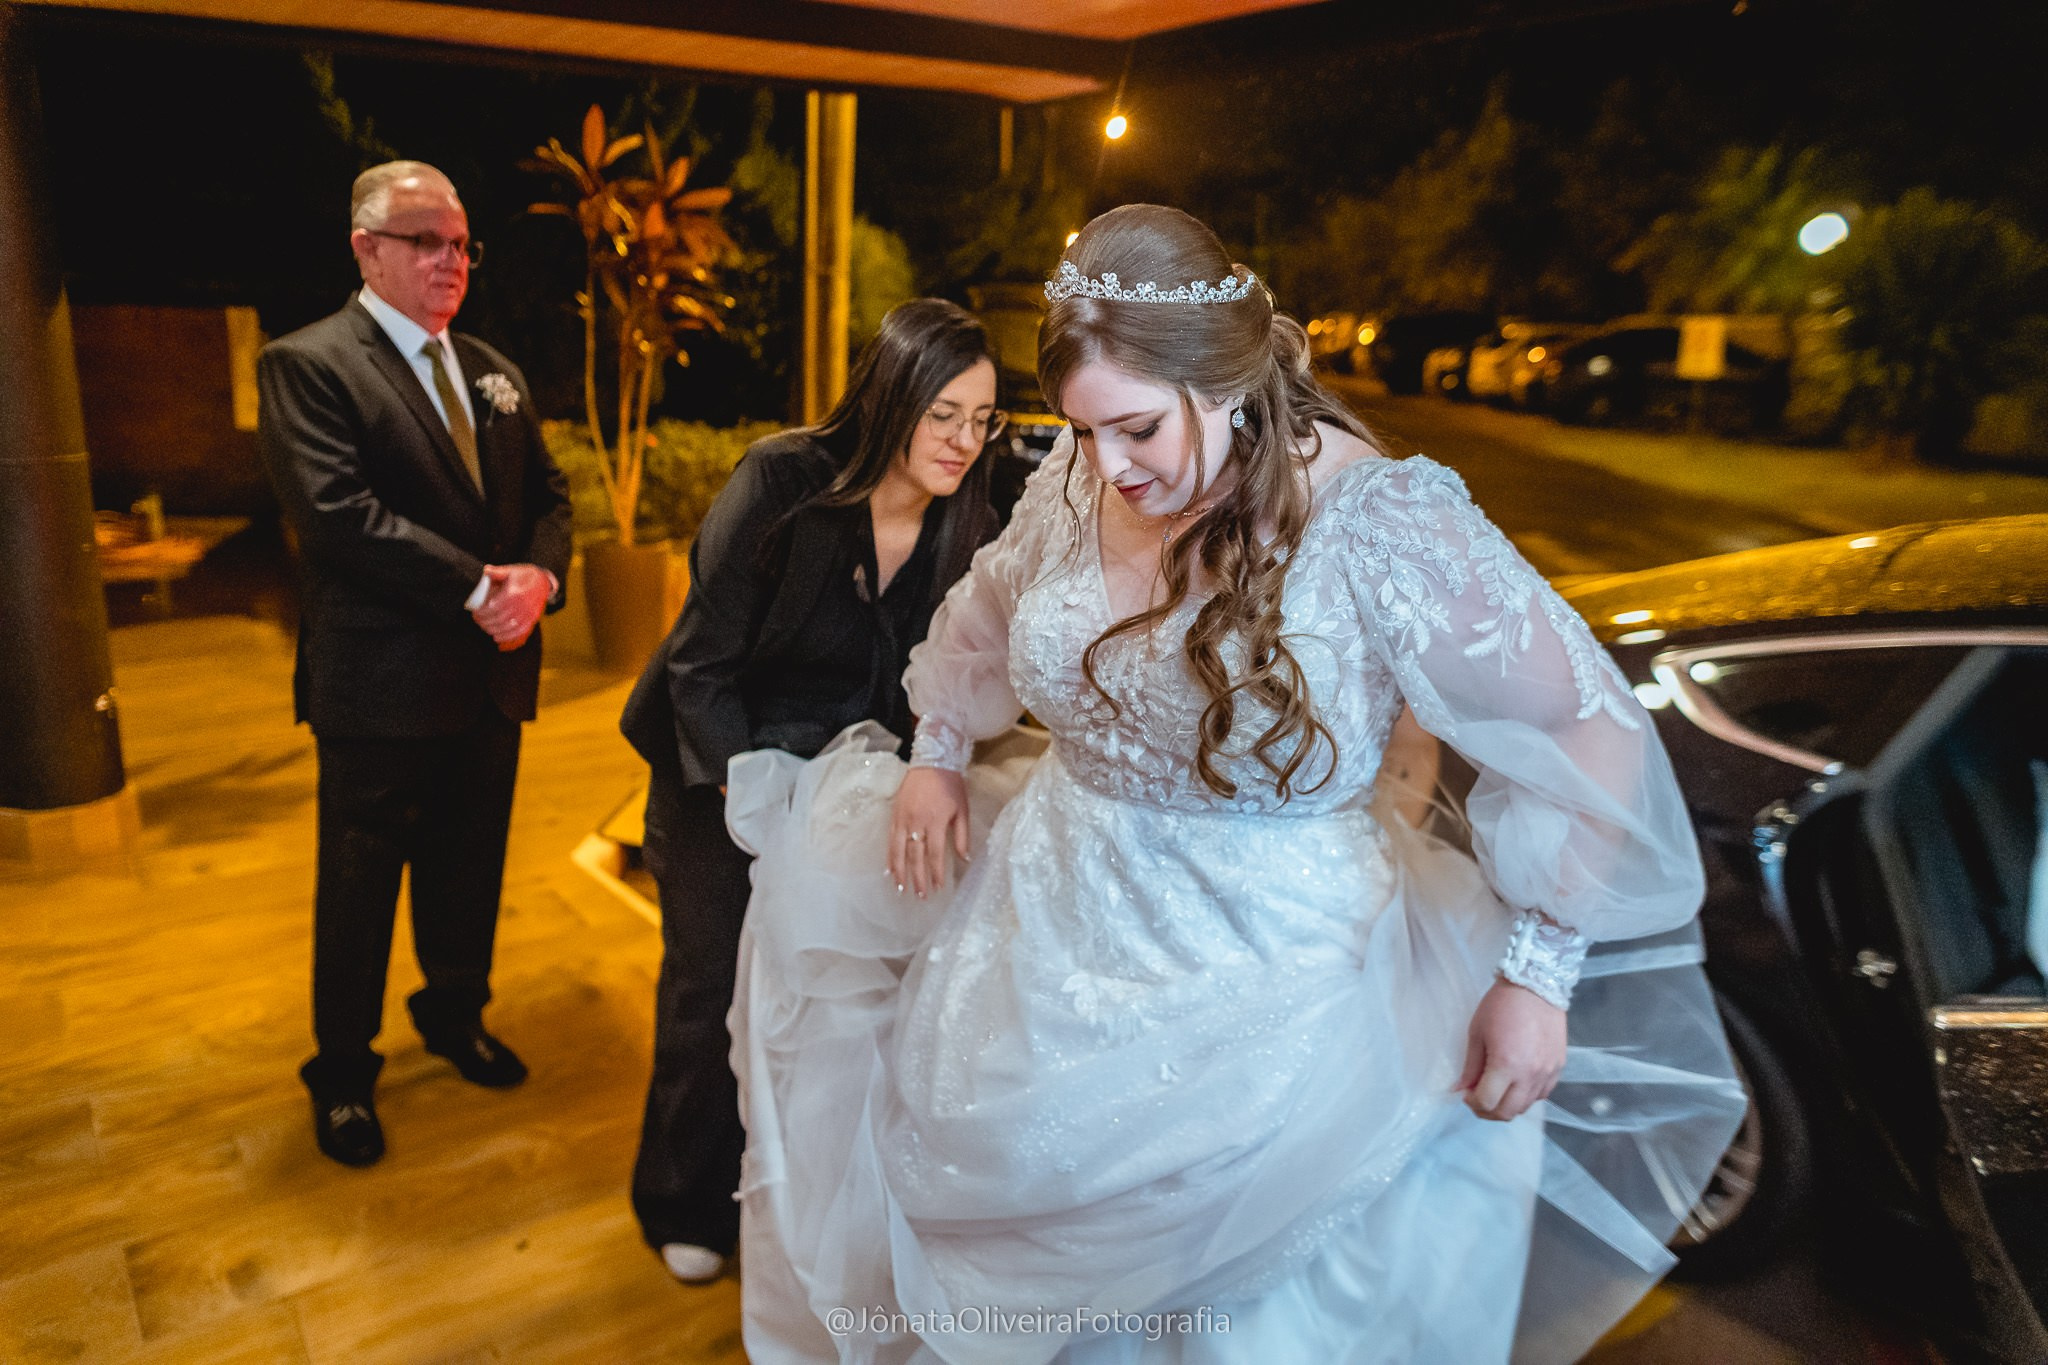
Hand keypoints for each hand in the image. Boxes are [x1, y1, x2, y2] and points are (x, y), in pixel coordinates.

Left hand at [473, 563, 549, 650]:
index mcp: (515, 593)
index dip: (483, 612)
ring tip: (485, 627)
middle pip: (499, 618)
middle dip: (485, 621)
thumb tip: (486, 570)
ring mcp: (529, 614)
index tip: (475, 612)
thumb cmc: (523, 576)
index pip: (494, 607)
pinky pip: (519, 632)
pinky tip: (497, 637)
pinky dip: (507, 637)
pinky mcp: (532, 620)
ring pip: (508, 627)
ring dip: (493, 630)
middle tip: (477, 620)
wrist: (543, 581)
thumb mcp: (510, 571)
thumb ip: (497, 572)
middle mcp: (523, 605)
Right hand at [889, 766, 970, 898]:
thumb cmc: (951, 785)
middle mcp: (917, 822)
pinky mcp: (895, 815)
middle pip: (915, 856)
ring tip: (900, 888)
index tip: (937, 888)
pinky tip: (889, 869)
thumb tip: (964, 859)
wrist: (932, 761)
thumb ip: (962, 836)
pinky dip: (890, 856)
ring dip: (899, 871)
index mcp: (935, 821)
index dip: (935, 872)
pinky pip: (890, 840)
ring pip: (898, 850)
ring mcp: (903, 819)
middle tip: (920, 896)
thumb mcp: (962, 810)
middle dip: (917, 878)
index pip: (935, 854)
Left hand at [1455, 978, 1566, 1121]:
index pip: (1487, 1103)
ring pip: (1525, 1107)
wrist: (1536, 984)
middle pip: (1507, 1112)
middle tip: (1477, 1098)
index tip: (1466, 1093)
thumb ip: (1470, 1067)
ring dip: (1507, 1105)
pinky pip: (1541, 1095)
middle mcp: (1530, 1074)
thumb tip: (1461, 1090)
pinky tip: (1516, 1082)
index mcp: (1507, 1065)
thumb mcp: (1477, 1033)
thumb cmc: (1501, 1005)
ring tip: (1496, 1090)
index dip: (1472, 1102)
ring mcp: (1547, 1073)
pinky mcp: (1558, 1067)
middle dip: (1487, 1111)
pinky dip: (1526, 1096)